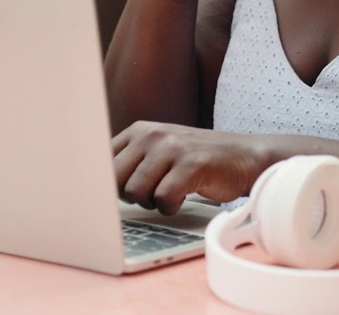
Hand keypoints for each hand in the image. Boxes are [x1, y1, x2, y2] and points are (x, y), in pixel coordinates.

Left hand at [112, 121, 268, 214]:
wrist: (244, 157)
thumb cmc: (196, 160)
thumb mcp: (159, 151)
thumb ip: (130, 163)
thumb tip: (95, 188)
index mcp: (139, 131)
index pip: (101, 161)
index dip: (106, 185)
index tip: (112, 196)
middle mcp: (152, 135)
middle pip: (115, 180)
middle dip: (130, 196)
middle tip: (151, 194)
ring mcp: (172, 148)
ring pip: (137, 192)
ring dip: (152, 202)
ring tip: (170, 193)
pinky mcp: (191, 164)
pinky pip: (163, 199)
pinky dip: (170, 207)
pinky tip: (182, 198)